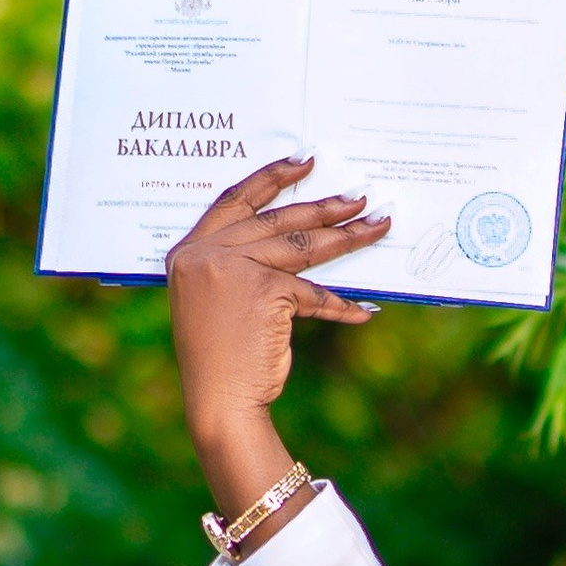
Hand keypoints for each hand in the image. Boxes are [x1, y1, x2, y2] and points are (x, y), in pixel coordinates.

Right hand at [166, 157, 391, 541]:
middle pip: (277, 219)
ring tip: (376, 226)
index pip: (235, 199)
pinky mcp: (265, 292)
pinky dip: (342, 305)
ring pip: (301, 246)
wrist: (218, 403)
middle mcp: (206, 253)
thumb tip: (292, 244)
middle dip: (323, 207)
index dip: (271, 178)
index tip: (304, 162)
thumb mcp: (216, 301)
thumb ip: (235, 266)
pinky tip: (366, 310)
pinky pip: (314, 294)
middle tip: (358, 197)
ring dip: (345, 237)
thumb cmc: (220, 359)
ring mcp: (233, 269)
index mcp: (189, 249)